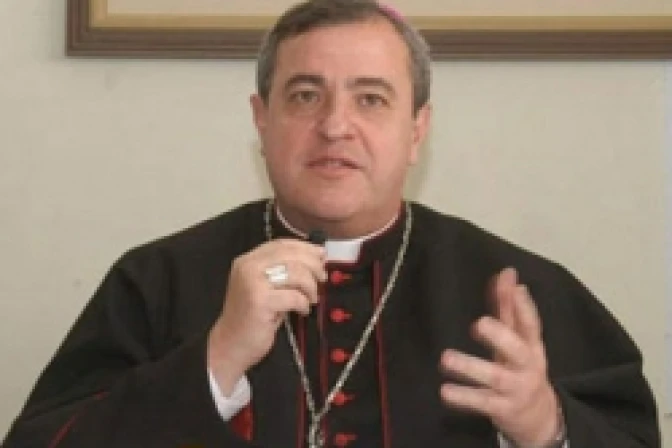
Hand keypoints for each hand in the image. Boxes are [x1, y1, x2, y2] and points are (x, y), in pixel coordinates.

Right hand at [207, 239, 325, 394]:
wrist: (230, 345)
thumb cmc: (253, 318)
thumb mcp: (267, 288)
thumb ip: (284, 271)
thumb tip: (316, 257)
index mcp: (248, 260)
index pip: (281, 244)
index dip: (305, 247)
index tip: (321, 255)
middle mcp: (248, 267)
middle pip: (290, 255)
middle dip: (313, 265)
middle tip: (322, 278)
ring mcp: (252, 283)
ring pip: (295, 273)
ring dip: (311, 286)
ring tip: (312, 299)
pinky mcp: (260, 301)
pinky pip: (294, 296)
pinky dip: (304, 303)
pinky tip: (303, 311)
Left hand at [439, 267, 561, 446]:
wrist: (539, 418)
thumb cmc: (521, 368)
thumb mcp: (519, 339)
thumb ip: (508, 307)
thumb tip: (506, 273)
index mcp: (532, 346)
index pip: (531, 324)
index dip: (525, 307)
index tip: (516, 288)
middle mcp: (527, 367)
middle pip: (517, 351)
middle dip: (500, 337)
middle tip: (479, 323)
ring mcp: (516, 389)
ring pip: (495, 378)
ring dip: (470, 367)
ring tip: (446, 358)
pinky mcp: (503, 409)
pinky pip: (483, 403)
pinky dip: (464, 397)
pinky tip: (445, 390)